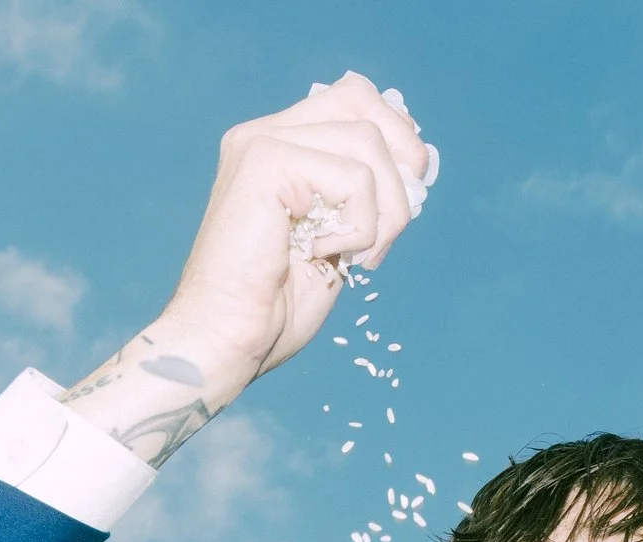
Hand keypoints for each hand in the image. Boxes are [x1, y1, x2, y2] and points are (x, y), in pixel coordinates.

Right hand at [169, 72, 435, 385]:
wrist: (224, 342)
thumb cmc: (274, 308)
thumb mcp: (336, 239)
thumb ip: (363, 196)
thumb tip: (417, 161)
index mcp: (276, 146)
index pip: (352, 98)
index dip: (396, 135)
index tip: (407, 190)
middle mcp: (263, 134)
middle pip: (362, 101)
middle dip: (401, 163)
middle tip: (394, 226)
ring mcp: (261, 143)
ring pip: (367, 141)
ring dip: (385, 211)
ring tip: (360, 257)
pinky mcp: (266, 162)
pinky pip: (354, 178)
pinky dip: (360, 227)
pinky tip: (325, 255)